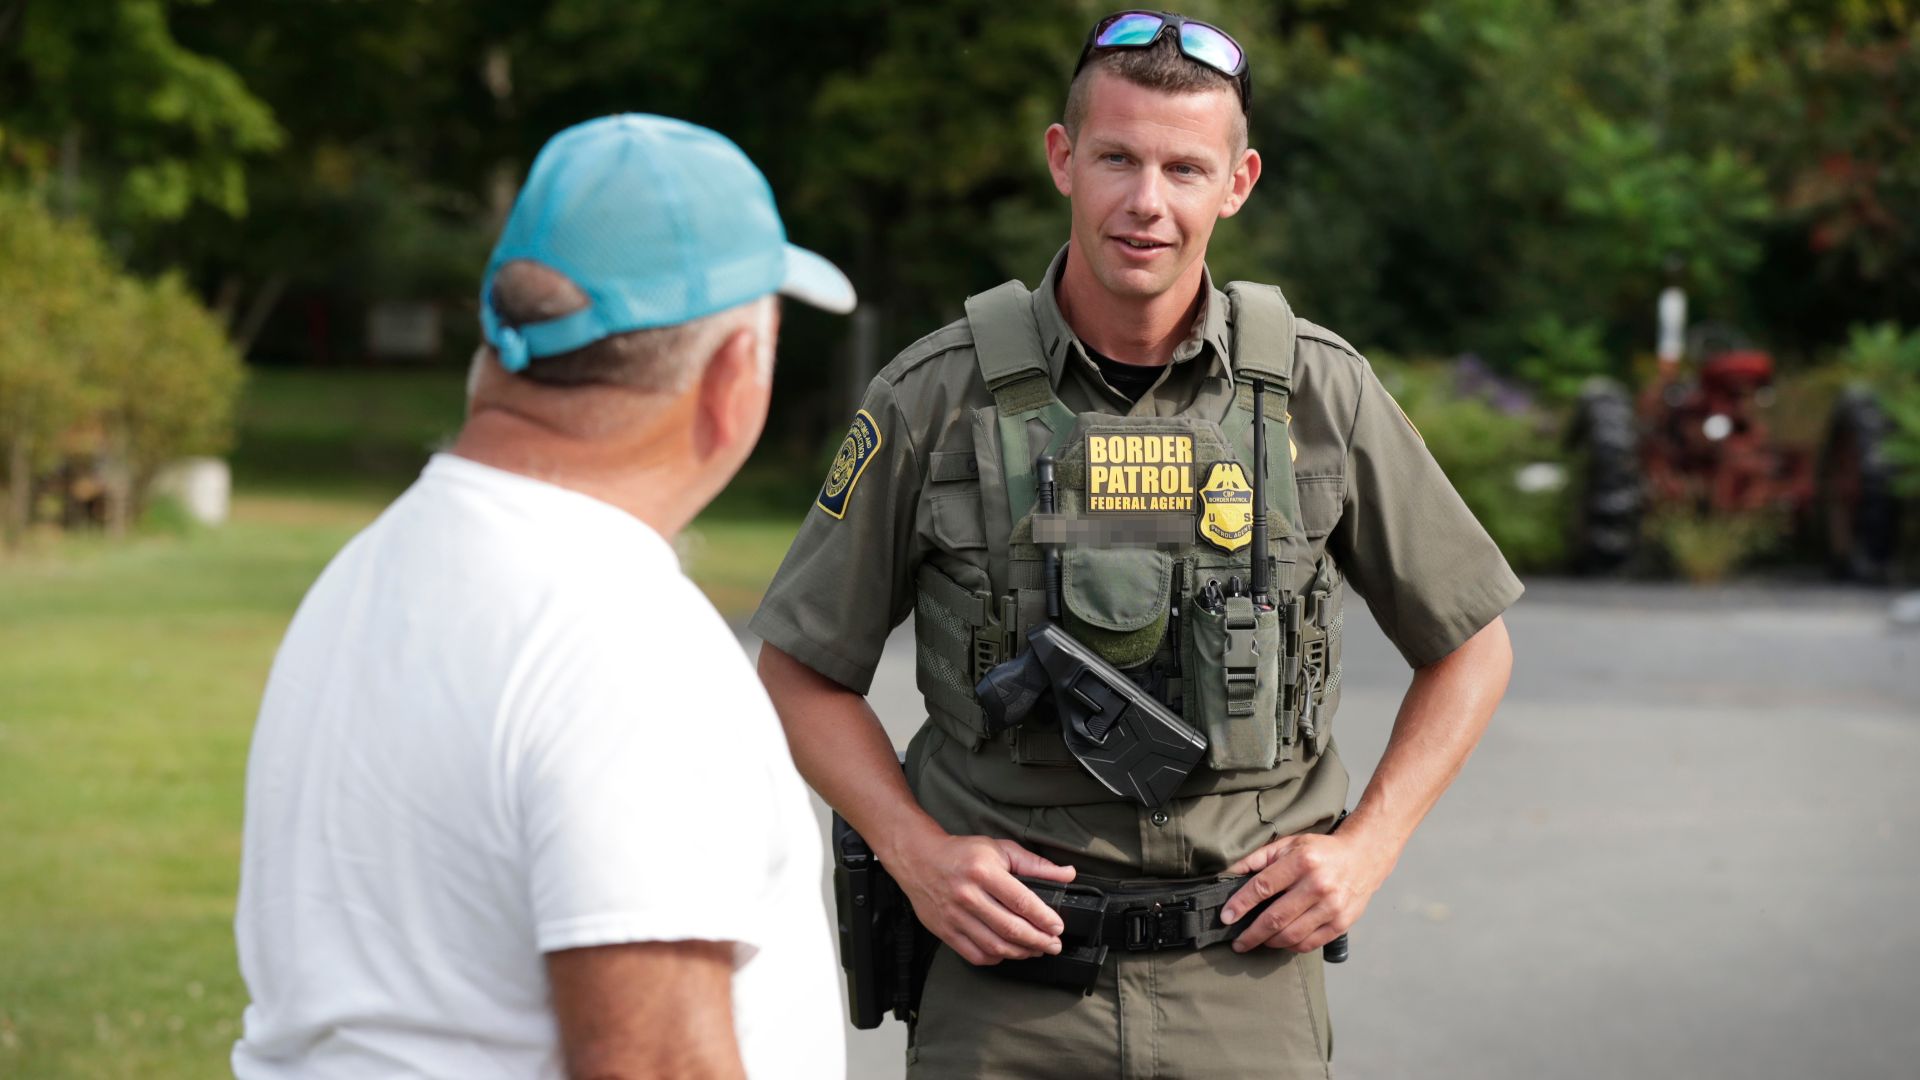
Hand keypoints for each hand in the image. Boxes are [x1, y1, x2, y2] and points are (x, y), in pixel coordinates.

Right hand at [887, 830, 1076, 965]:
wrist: (918, 859)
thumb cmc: (962, 853)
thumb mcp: (1000, 849)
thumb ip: (1035, 864)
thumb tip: (1068, 874)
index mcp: (983, 871)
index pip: (1020, 901)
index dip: (1043, 918)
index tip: (1058, 927)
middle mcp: (967, 895)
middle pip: (1010, 928)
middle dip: (1038, 941)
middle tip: (1054, 945)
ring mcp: (954, 916)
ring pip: (994, 945)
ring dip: (1020, 952)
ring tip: (1035, 950)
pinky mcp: (945, 931)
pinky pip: (975, 954)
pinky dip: (996, 958)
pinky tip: (1008, 952)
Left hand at [1219, 830, 1395, 953]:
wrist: (1364, 857)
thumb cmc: (1321, 851)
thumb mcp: (1289, 844)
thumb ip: (1258, 858)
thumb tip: (1229, 873)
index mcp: (1302, 861)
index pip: (1262, 887)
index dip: (1240, 905)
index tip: (1227, 917)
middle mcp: (1318, 884)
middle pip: (1276, 917)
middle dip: (1251, 934)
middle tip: (1238, 942)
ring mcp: (1332, 906)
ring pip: (1292, 935)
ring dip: (1269, 943)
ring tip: (1257, 942)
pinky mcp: (1342, 922)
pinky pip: (1310, 943)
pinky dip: (1291, 946)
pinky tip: (1281, 942)